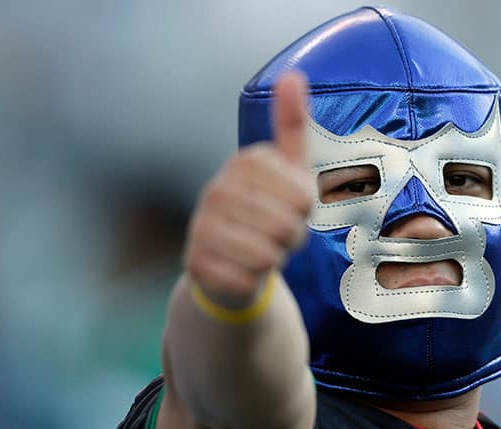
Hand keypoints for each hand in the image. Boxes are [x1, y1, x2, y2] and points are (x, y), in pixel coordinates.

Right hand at [184, 71, 311, 304]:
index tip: (291, 208)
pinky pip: (246, 279)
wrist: (234, 261)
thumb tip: (292, 76)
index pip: (302, 197)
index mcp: (245, 162)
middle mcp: (217, 189)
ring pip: (266, 255)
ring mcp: (202, 225)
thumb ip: (292, 126)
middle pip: (285, 227)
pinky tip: (243, 272)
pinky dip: (253, 282)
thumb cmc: (271, 211)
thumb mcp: (290, 169)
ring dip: (273, 260)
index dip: (305, 212)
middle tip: (277, 235)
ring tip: (262, 250)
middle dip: (291, 239)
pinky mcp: (195, 263)